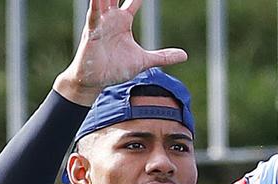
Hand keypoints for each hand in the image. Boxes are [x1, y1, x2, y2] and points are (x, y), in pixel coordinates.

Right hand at [55, 0, 186, 105]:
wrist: (96, 81)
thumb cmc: (116, 68)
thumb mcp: (144, 61)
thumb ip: (163, 56)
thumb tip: (185, 55)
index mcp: (123, 20)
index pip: (134, 0)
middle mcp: (111, 17)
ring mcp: (100, 23)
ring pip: (103, 0)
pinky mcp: (92, 32)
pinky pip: (93, 16)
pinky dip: (95, 6)